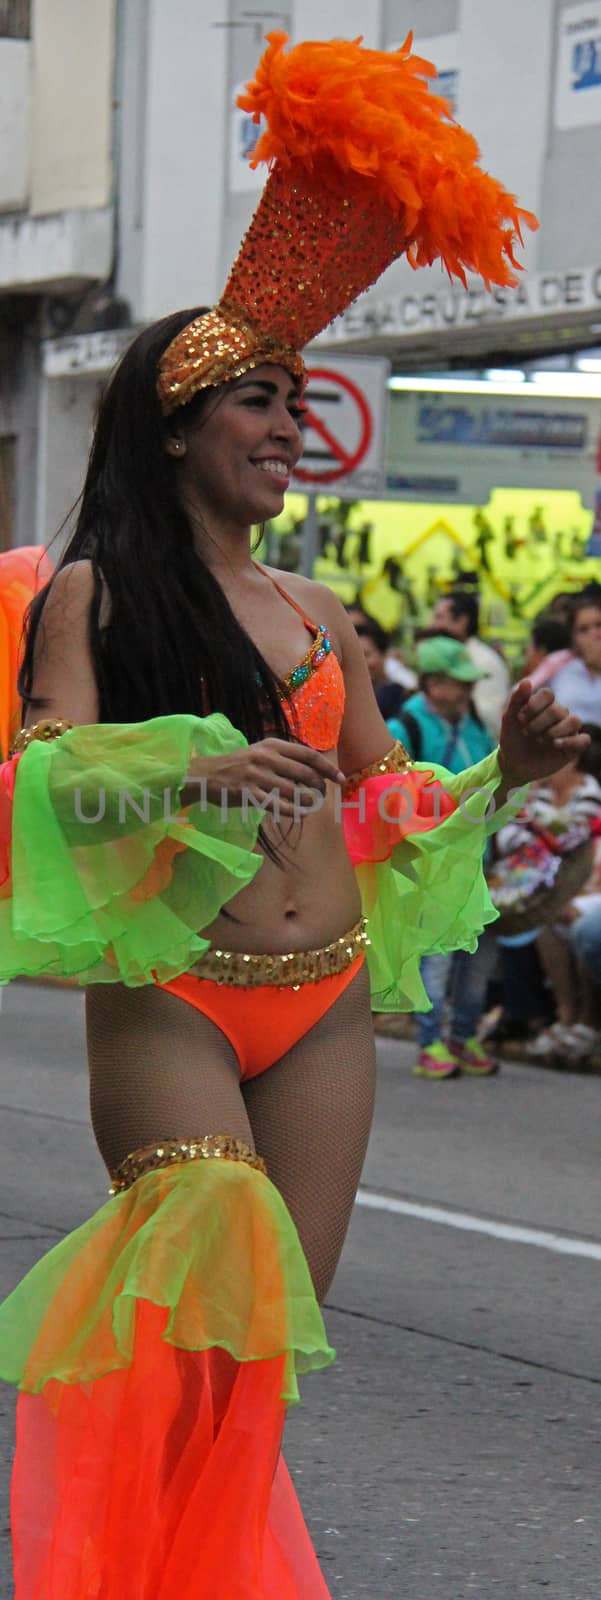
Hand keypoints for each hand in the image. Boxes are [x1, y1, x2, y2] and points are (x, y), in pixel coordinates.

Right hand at [187, 738, 343, 818]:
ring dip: (307, 802)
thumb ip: (284, 758)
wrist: (207, 774)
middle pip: (304, 774)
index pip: (308, 755)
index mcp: (273, 745)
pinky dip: (291, 812)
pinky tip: (298, 814)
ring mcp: (256, 775)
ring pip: (293, 792)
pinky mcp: (248, 793)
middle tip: (321, 796)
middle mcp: (266, 757)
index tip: (340, 779)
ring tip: (310, 806)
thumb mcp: (261, 753)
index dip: (327, 768)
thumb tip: (314, 771)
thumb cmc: (239, 765)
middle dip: (319, 787)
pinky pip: (277, 805)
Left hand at [498, 681, 589, 786]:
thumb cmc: (512, 740)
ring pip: (574, 721)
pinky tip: (555, 745)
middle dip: (539, 722)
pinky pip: (584, 739)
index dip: (534, 705)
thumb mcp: (509, 720)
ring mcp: (567, 731)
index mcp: (544, 705)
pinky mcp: (573, 747)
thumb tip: (526, 681)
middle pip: (558, 710)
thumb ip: (517, 700)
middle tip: (527, 733)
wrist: (513, 765)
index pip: (548, 694)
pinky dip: (571, 741)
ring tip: (541, 740)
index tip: (520, 719)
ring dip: (555, 731)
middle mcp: (559, 715)